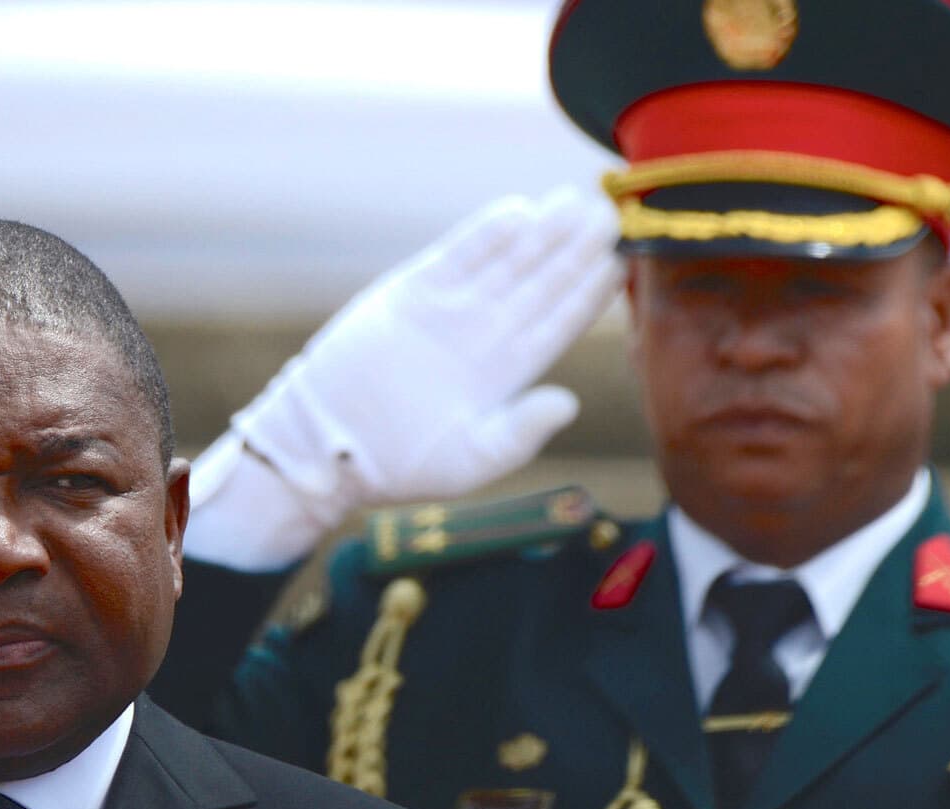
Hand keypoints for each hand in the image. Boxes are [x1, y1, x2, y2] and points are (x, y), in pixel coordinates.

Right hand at [187, 187, 621, 569]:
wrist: (329, 446)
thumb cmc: (401, 465)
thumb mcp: (471, 460)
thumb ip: (520, 432)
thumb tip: (570, 402)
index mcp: (506, 374)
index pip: (558, 325)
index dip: (588, 295)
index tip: (620, 264)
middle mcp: (484, 335)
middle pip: (540, 285)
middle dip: (574, 252)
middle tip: (610, 215)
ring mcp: (450, 310)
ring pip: (506, 263)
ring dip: (540, 234)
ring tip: (575, 204)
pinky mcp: (412, 293)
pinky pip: (457, 256)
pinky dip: (484, 235)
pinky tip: (519, 213)